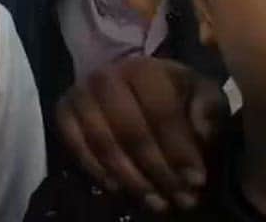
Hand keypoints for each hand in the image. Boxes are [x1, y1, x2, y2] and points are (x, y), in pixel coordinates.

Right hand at [55, 57, 228, 212]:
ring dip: (131, 178)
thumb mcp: (201, 94)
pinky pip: (75, 146)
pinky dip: (97, 170)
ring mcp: (79, 94)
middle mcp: (104, 77)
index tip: (197, 180)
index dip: (179, 149)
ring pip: (102, 143)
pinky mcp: (62, 112)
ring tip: (156, 202)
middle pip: (130, 131)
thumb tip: (202, 130)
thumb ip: (207, 108)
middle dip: (158, 170)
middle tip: (181, 199)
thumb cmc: (173, 94)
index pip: (160, 112)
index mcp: (142, 69)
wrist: (133, 86)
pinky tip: (120, 189)